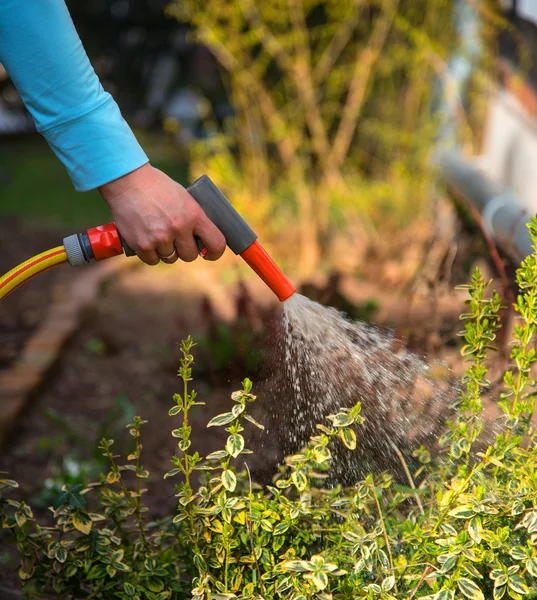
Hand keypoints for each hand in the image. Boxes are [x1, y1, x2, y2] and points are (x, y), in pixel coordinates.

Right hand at [98, 163, 225, 264]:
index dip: (215, 252)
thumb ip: (193, 217)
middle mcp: (179, 228)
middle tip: (177, 239)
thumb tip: (203, 238)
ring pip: (170, 258)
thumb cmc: (157, 187)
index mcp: (194, 215)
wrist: (127, 181)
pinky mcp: (142, 245)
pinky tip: (147, 239)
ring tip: (157, 234)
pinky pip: (153, 260)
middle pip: (190, 255)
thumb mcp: (183, 197)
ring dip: (166, 251)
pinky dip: (150, 253)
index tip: (208, 253)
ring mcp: (160, 238)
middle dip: (185, 250)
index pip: (216, 243)